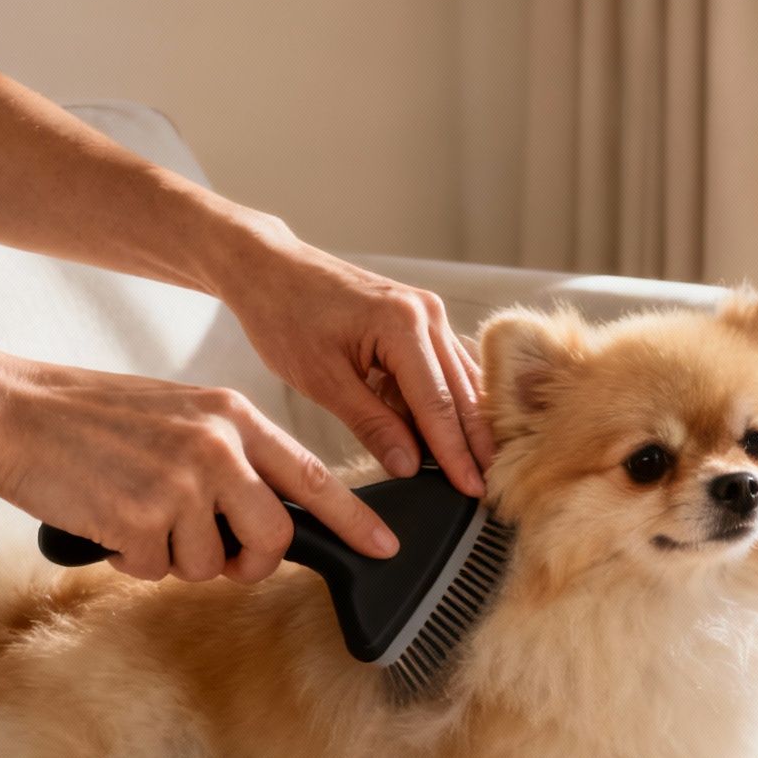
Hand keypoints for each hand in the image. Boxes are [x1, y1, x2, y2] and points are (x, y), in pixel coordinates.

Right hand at [0, 363, 397, 582]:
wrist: (12, 411)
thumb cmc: (93, 418)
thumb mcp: (181, 418)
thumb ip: (232, 460)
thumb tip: (268, 519)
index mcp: (235, 417)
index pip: (315, 477)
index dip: (356, 520)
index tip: (386, 546)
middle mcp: (219, 448)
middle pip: (274, 538)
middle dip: (250, 562)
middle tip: (219, 556)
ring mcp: (182, 483)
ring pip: (211, 563)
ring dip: (176, 557)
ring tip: (139, 515)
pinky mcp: (141, 518)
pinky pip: (158, 571)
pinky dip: (133, 560)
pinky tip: (110, 522)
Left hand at [213, 224, 493, 496]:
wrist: (270, 268)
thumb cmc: (285, 316)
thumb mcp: (322, 380)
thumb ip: (371, 424)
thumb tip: (409, 466)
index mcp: (403, 325)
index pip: (439, 404)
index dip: (456, 452)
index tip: (471, 489)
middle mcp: (427, 314)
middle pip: (463, 392)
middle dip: (474, 443)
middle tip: (487, 488)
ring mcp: (429, 313)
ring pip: (461, 380)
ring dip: (467, 424)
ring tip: (477, 467)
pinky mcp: (421, 319)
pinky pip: (445, 367)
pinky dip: (449, 401)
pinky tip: (452, 433)